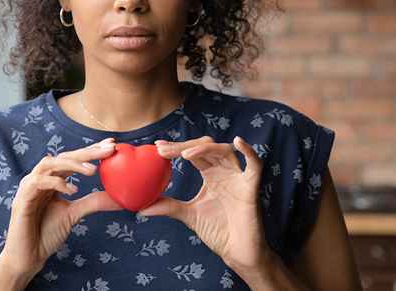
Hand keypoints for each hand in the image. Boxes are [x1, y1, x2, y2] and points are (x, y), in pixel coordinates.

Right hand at [0, 137, 122, 274]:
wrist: (27, 258)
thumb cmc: (46, 235)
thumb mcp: (74, 214)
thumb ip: (92, 203)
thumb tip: (119, 198)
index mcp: (51, 180)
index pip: (72, 159)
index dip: (90, 151)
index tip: (111, 145)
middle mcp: (39, 179)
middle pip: (63, 157)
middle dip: (86, 152)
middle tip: (108, 149)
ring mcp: (29, 187)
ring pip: (49, 163)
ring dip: (72, 164)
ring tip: (93, 171)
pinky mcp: (21, 199)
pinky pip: (38, 182)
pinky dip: (57, 183)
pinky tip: (73, 189)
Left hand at [138, 135, 270, 272]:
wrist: (237, 253)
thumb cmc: (218, 231)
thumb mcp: (188, 215)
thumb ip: (168, 207)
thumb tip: (140, 208)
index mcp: (211, 174)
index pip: (192, 153)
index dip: (175, 148)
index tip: (157, 148)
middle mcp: (224, 171)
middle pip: (205, 147)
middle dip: (183, 146)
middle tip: (163, 151)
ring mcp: (238, 177)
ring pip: (223, 151)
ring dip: (203, 149)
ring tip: (184, 155)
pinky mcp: (251, 187)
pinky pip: (255, 165)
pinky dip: (249, 151)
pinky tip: (237, 142)